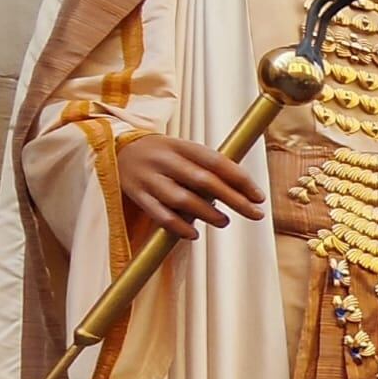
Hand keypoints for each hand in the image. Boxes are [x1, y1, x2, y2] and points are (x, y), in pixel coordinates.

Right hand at [116, 133, 265, 238]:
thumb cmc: (163, 155)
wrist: (118, 149)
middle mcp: (164, 160)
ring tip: (224, 221)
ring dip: (207, 213)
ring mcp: (149, 178)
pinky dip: (179, 227)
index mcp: (181, 145)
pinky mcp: (137, 195)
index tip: (259, 196)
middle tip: (255, 213)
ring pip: (181, 199)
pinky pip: (159, 215)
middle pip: (203, 181)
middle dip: (233, 199)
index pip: (216, 161)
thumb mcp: (184, 150)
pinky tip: (194, 234)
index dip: (241, 179)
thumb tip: (243, 190)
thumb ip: (208, 166)